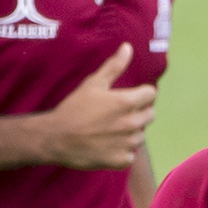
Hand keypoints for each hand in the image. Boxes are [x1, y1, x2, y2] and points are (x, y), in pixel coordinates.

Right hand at [41, 43, 156, 170]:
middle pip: (150, 115)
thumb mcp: (93, 84)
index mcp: (127, 102)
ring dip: (131, 132)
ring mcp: (128, 143)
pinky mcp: (121, 160)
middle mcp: (132, 123)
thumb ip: (114, 66)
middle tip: (118, 113)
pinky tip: (107, 145)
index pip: (151, 94)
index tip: (129, 96)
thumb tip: (128, 47)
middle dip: (138, 112)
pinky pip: (131, 154)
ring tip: (110, 129)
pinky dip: (122, 150)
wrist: (57, 138)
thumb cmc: (74, 108)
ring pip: (140, 135)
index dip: (141, 93)